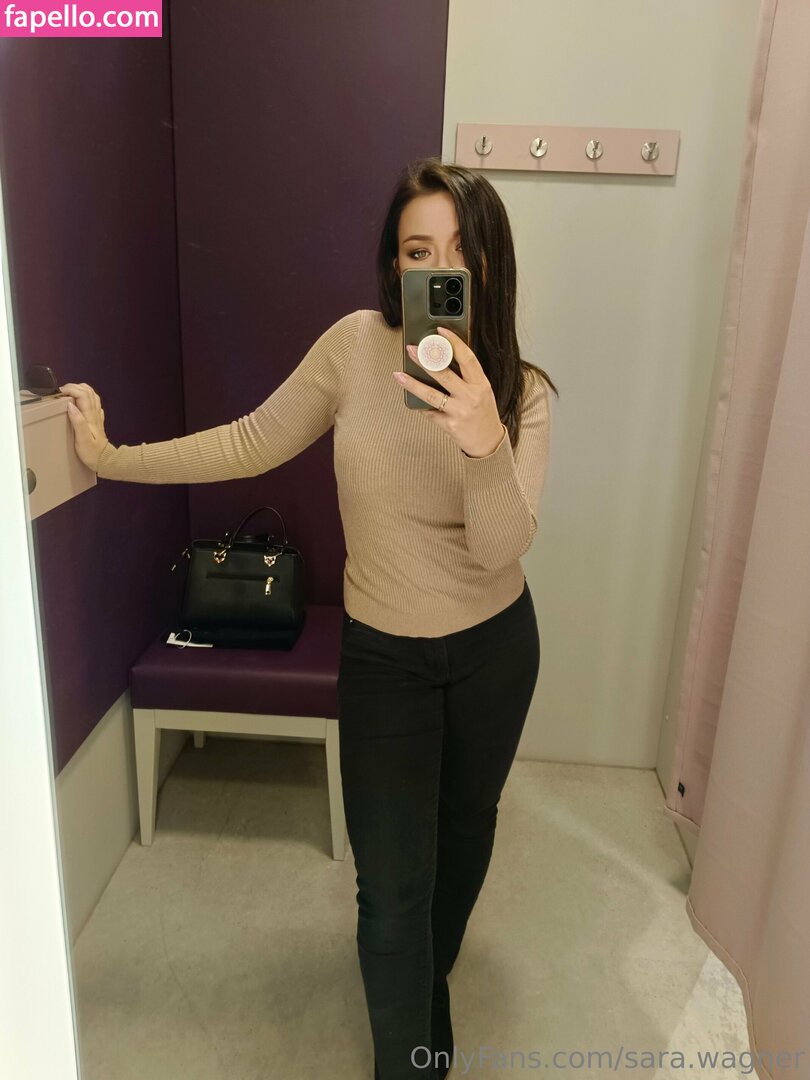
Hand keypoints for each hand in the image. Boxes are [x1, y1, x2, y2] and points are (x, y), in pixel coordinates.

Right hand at [59, 382, 110, 470]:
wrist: (105, 460)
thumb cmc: (92, 453)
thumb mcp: (82, 439)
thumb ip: (77, 422)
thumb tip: (71, 406)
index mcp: (90, 417)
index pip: (83, 394)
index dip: (71, 389)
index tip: (60, 393)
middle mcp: (95, 414)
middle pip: (88, 391)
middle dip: (74, 387)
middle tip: (62, 391)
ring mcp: (97, 416)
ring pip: (92, 395)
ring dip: (80, 390)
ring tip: (69, 392)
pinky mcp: (97, 421)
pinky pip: (94, 404)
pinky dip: (86, 398)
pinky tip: (80, 401)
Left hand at [396, 326, 505, 456]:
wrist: (488, 442)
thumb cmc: (483, 412)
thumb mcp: (482, 391)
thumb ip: (467, 376)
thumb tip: (443, 357)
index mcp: (481, 384)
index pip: (467, 358)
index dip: (454, 342)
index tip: (440, 331)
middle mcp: (471, 397)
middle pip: (444, 374)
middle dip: (425, 359)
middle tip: (411, 349)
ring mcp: (459, 412)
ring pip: (431, 394)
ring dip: (412, 383)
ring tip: (399, 374)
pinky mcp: (449, 425)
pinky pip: (430, 412)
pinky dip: (420, 404)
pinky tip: (411, 398)